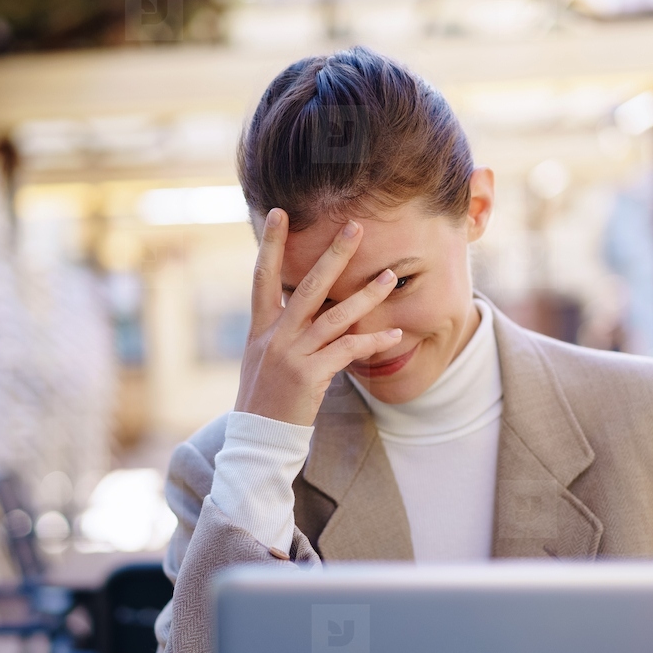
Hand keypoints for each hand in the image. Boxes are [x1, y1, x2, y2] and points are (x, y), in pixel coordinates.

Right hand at [234, 208, 402, 426]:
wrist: (258, 440)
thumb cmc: (265, 401)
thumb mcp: (263, 361)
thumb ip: (281, 333)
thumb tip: (303, 308)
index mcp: (261, 329)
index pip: (263, 277)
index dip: (270, 244)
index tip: (279, 213)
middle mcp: (274, 336)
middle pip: (308, 285)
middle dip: (334, 254)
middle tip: (356, 227)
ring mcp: (291, 355)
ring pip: (335, 316)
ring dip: (367, 295)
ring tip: (390, 277)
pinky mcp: (309, 376)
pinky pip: (348, 351)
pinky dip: (372, 341)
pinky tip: (394, 335)